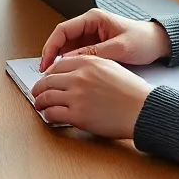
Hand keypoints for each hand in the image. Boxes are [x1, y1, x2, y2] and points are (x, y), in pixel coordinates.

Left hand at [31, 55, 152, 137]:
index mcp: (88, 63)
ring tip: (39, 105)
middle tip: (36, 93)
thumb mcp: (111, 67)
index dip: (48, 74)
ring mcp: (77, 96)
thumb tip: (73, 72)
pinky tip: (49, 116)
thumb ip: (90, 66)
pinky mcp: (78, 115)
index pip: (58, 65)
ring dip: (39, 102)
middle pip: (48, 80)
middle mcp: (80, 77)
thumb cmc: (132, 91)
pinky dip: (47, 115)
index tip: (46, 79)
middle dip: (39, 88)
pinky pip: (53, 113)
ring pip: (46, 97)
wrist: (142, 110)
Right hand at [39, 8, 170, 70]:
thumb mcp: (119, 48)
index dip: (51, 46)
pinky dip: (70, 64)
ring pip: (67, 48)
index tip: (46, 62)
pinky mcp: (94, 46)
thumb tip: (70, 60)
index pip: (63, 30)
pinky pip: (77, 54)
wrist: (158, 43)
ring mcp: (91, 36)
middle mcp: (89, 25)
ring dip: (60, 61)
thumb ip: (94, 53)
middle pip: (62, 39)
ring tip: (54, 76)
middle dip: (52, 55)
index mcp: (93, 19)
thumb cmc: (142, 40)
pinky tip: (67, 75)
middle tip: (45, 73)